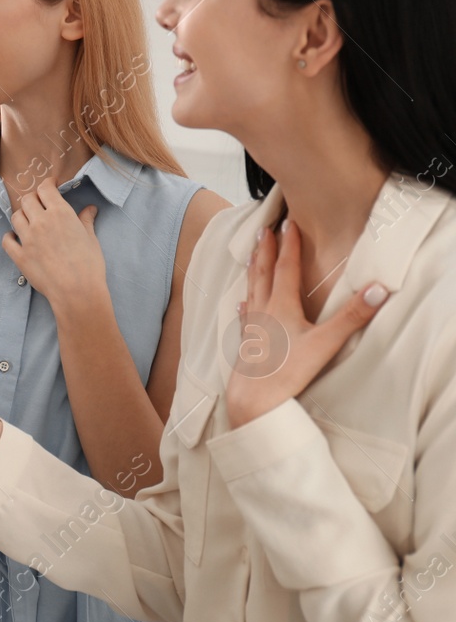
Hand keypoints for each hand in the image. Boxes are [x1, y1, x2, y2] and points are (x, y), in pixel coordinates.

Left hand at [1, 179, 105, 308]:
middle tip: (39, 204)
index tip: (49, 185)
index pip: (45, 189)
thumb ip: (86, 220)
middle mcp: (40, 222)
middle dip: (33, 199)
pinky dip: (10, 236)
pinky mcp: (19, 255)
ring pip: (15, 216)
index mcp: (60, 213)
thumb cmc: (89, 265)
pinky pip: (7, 239)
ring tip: (29, 221)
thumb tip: (90, 209)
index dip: (46, 184)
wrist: (77, 291)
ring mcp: (27, 238)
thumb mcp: (91, 238)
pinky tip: (16, 238)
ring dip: (22, 216)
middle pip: (27, 200)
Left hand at [224, 219, 387, 428]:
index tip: (289, 223)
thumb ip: (352, 316)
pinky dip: (246, 303)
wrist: (253, 399)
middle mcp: (264, 310)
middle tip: (265, 229)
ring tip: (251, 254)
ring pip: (252, 289)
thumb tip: (378, 290)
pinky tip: (243, 303)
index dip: (289, 245)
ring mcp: (253, 326)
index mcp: (282, 306)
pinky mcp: (247, 342)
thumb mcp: (325, 343)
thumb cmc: (287, 371)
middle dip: (266, 249)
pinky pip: (246, 315)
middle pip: (264, 272)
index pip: (286, 267)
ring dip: (254, 268)